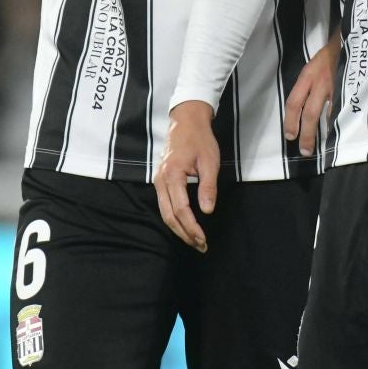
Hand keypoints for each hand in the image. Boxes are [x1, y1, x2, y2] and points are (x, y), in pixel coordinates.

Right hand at [154, 101, 221, 251]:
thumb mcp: (210, 162)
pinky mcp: (160, 181)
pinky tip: (185, 226)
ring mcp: (158, 181)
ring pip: (164, 213)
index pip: (181, 209)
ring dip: (179, 229)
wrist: (186, 122)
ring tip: (194, 241)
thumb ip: (208, 187)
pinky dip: (174, 219)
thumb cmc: (200, 139)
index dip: (192, 227)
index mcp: (173, 174)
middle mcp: (161, 180)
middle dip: (184, 234)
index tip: (203, 240)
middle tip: (200, 246)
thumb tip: (207, 211)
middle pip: (169, 216)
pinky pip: (164, 205)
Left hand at [283, 33, 341, 156]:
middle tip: (304, 150)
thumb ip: (305, 89)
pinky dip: (336, 124)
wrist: (346, 43)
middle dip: (306, 134)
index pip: (295, 102)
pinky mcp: (348, 90)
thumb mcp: (310, 70)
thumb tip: (298, 113)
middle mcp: (320, 84)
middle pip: (310, 113)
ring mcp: (336, 88)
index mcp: (308, 77)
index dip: (291, 120)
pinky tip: (335, 135)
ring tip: (318, 147)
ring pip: (326, 115)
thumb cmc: (325, 58)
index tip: (290, 136)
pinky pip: (340, 110)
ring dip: (321, 133)